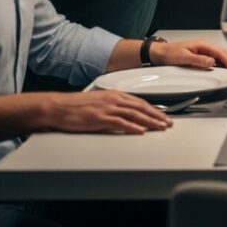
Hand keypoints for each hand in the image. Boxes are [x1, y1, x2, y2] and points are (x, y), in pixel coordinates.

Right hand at [45, 91, 171, 134]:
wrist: (58, 107)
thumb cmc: (75, 106)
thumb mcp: (99, 101)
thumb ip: (114, 106)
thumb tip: (126, 114)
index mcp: (114, 95)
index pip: (139, 102)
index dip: (153, 109)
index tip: (162, 115)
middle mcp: (113, 100)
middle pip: (141, 108)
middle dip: (156, 115)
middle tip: (167, 123)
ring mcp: (107, 108)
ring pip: (134, 115)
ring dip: (149, 121)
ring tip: (160, 127)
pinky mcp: (99, 118)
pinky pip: (120, 123)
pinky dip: (132, 127)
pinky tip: (141, 131)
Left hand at [150, 39, 226, 71]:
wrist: (158, 54)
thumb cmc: (169, 53)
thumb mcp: (183, 57)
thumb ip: (198, 60)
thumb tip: (212, 62)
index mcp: (202, 45)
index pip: (220, 53)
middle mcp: (204, 47)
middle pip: (223, 54)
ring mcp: (203, 52)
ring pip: (220, 57)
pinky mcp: (200, 57)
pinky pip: (215, 61)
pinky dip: (222, 65)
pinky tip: (225, 70)